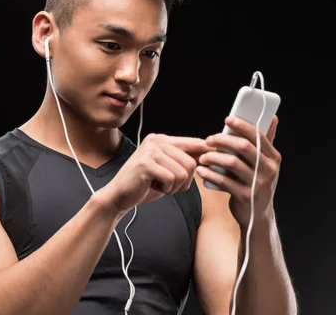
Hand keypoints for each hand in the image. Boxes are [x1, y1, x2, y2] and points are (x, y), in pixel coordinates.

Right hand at [98, 134, 215, 214]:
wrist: (119, 195)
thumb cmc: (144, 184)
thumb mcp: (167, 169)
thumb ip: (183, 160)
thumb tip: (210, 154)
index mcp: (162, 139)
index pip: (193, 143)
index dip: (207, 153)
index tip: (216, 158)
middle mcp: (156, 141)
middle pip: (191, 161)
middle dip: (185, 180)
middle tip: (169, 185)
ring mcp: (150, 151)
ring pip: (183, 172)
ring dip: (175, 186)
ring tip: (160, 185)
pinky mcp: (146, 164)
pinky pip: (172, 179)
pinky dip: (166, 189)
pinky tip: (154, 187)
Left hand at [196, 115, 280, 226]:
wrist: (257, 216)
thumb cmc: (257, 183)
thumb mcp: (266, 164)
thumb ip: (266, 142)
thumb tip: (273, 118)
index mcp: (274, 158)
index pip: (258, 136)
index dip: (242, 125)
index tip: (227, 120)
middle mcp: (269, 170)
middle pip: (243, 147)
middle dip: (223, 140)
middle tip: (209, 140)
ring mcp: (258, 184)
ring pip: (231, 163)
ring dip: (213, 157)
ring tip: (203, 157)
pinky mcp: (245, 196)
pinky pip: (223, 181)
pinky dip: (210, 174)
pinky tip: (202, 170)